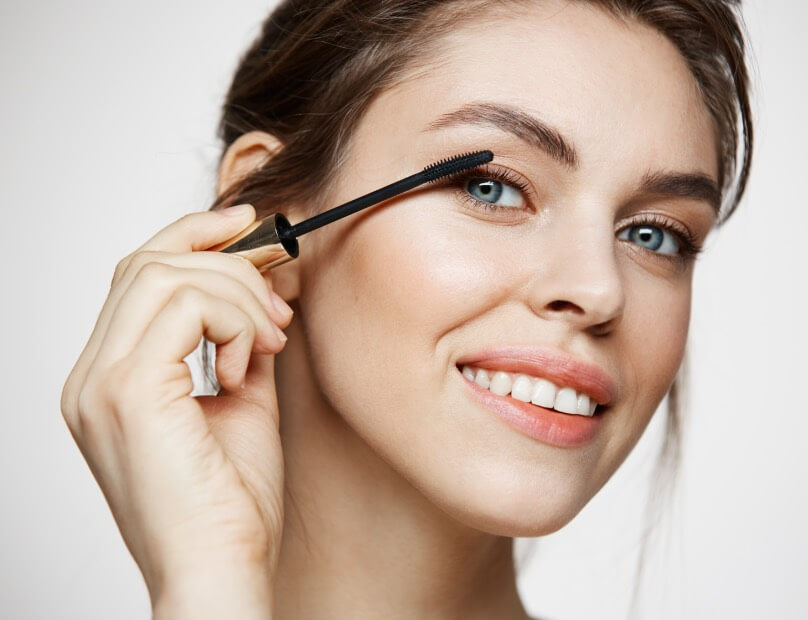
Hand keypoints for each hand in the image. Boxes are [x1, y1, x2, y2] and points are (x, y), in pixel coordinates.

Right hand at [61, 205, 293, 614]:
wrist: (221, 572)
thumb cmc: (232, 505)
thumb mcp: (243, 404)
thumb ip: (241, 345)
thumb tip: (264, 291)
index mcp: (109, 379)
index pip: (137, 276)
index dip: (193, 236)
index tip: (250, 225)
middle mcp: (90, 376)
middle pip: (146, 262)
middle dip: (226, 259)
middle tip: (280, 294)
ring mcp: (100, 383)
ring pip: (164, 273)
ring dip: (237, 296)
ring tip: (272, 341)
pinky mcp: (126, 392)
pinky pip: (182, 306)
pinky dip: (234, 323)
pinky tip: (253, 365)